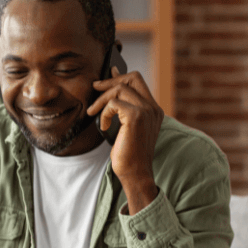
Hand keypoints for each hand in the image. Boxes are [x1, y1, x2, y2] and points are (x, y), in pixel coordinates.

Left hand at [87, 66, 163, 213]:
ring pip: (120, 88)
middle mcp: (153, 108)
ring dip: (102, 99)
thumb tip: (111, 93)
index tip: (108, 74)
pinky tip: (104, 125)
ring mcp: (147, 111)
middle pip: (132, 78)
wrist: (135, 173)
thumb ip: (124, 110)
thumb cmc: (129, 155)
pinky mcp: (136, 116)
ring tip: (93, 113)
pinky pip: (113, 103)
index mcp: (154, 110)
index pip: (139, 82)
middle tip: (95, 87)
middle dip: (110, 81)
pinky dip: (104, 112)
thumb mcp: (127, 128)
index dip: (121, 75)